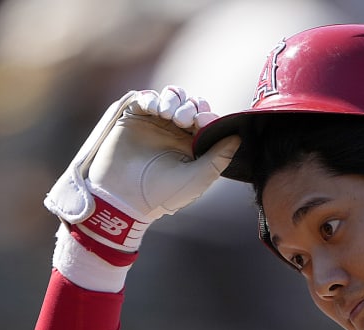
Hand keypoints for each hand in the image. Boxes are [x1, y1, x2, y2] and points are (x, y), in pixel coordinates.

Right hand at [44, 86, 239, 263]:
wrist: (124, 199)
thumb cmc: (162, 195)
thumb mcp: (198, 178)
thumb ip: (219, 157)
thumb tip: (239, 136)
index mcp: (192, 145)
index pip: (205, 119)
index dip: (207, 115)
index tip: (203, 122)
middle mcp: (174, 132)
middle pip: (190, 103)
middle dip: (190, 106)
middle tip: (184, 120)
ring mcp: (154, 123)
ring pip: (171, 96)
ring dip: (174, 100)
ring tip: (170, 115)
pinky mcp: (133, 118)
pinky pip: (146, 98)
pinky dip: (153, 98)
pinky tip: (156, 109)